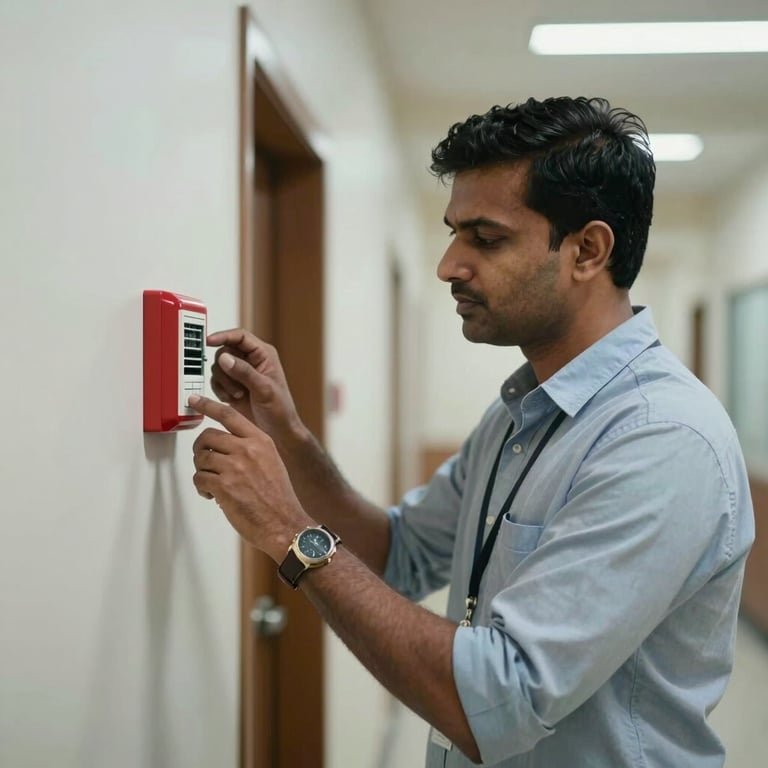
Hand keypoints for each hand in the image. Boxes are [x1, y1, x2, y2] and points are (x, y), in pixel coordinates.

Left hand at [189, 395, 310, 560]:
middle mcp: (247, 449)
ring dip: (202, 471)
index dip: (208, 405)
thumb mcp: (272, 461)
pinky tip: (213, 496)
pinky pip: (199, 479)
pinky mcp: (224, 485)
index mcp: (261, 440)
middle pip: (208, 436)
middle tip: (204, 460)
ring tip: (213, 483)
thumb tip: (227, 445)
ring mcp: (235, 466)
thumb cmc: (279, 497)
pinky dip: (202, 488)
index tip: (194, 400)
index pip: (229, 414)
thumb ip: (251, 448)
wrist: (284, 523)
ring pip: (201, 458)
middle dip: (200, 448)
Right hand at [207, 329, 301, 438]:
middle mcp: (251, 361)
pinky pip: (215, 381)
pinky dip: (219, 390)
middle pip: (225, 351)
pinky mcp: (231, 386)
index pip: (240, 336)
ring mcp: (240, 374)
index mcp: (264, 355)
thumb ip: (244, 372)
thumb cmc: (280, 410)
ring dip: (223, 382)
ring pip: (218, 367)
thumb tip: (225, 358)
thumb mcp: (264, 389)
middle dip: (225, 369)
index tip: (210, 341)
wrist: (277, 432)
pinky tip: (231, 399)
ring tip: (238, 394)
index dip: (224, 336)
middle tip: (236, 385)